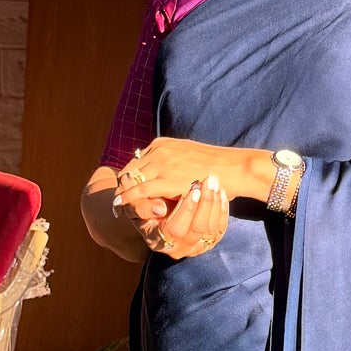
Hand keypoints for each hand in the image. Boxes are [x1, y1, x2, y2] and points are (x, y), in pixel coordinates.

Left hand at [114, 138, 271, 218]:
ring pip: (131, 179)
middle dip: (122, 185)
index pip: (136, 160)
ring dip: (123, 193)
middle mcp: (159, 150)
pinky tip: (122, 206)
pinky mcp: (168, 179)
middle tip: (116, 200)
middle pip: (130, 169)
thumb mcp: (188, 156)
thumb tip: (165, 173)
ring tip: (116, 206)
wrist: (233, 167)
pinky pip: (141, 190)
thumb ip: (173, 162)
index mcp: (163, 144)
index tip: (124, 188)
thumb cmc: (215, 166)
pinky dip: (128, 198)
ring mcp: (163, 163)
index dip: (129, 176)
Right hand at [137, 174, 229, 259]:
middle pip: (197, 228)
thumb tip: (160, 209)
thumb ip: (143, 207)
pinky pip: (221, 227)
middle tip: (208, 180)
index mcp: (159, 242)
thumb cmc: (144, 210)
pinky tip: (220, 192)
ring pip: (211, 228)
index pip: (175, 229)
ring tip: (214, 182)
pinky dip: (222, 209)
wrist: (157, 219)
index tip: (193, 190)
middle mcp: (179, 249)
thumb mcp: (135, 208)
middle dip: (205, 203)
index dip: (186, 210)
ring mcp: (196, 247)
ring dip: (214, 203)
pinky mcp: (209, 242)